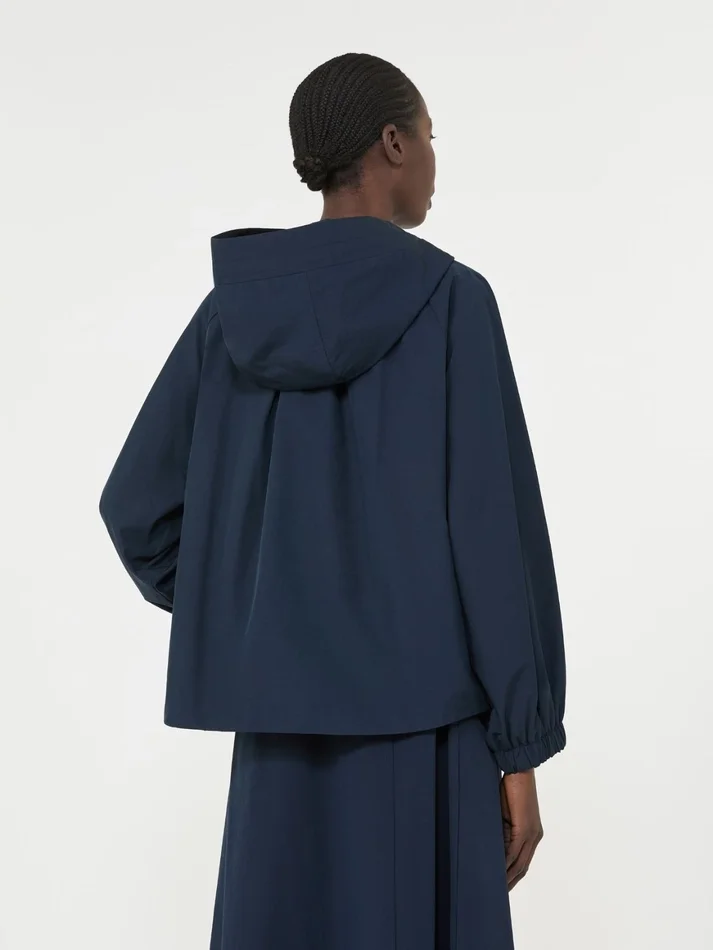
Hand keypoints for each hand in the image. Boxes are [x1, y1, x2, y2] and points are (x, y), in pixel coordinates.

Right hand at [499, 769, 543, 889]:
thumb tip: (492, 844)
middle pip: (522, 867)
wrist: (519, 771)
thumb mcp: (505, 813)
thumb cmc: (510, 787)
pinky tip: (496, 871)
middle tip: (497, 894)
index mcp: (532, 834)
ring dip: (507, 877)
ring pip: (519, 863)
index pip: (523, 861)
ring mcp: (531, 834)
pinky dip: (505, 863)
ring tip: (495, 888)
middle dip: (510, 882)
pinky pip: (513, 852)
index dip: (513, 875)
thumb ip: (502, 830)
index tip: (502, 885)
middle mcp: (535, 837)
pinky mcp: (524, 829)